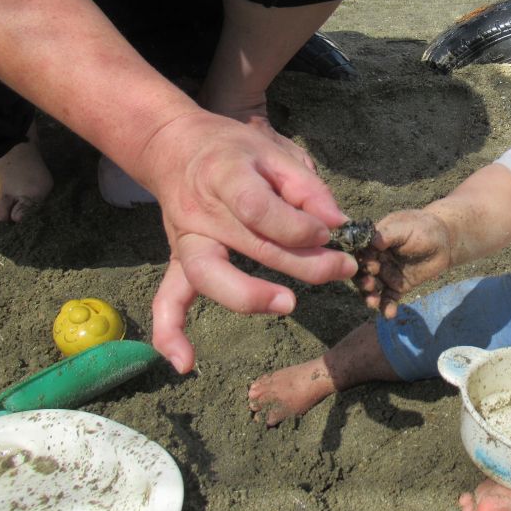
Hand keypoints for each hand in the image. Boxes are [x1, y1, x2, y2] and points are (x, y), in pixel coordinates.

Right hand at [136, 112, 355, 372]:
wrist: (174, 146)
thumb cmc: (235, 150)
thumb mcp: (275, 151)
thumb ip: (307, 187)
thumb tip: (337, 222)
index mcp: (225, 176)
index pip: (258, 208)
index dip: (298, 225)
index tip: (330, 231)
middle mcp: (200, 212)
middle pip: (249, 246)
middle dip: (304, 263)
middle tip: (343, 268)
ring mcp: (185, 239)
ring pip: (208, 275)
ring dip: (248, 296)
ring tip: (288, 305)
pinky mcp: (178, 260)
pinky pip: (168, 299)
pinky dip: (171, 333)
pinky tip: (186, 364)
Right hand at [353, 210, 452, 317]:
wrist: (444, 242)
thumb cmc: (423, 228)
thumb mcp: (405, 227)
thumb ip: (388, 234)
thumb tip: (373, 241)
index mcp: (373, 242)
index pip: (359, 252)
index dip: (360, 260)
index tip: (368, 264)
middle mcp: (376, 259)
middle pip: (362, 273)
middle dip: (362, 280)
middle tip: (369, 284)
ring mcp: (386, 274)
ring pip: (372, 288)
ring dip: (369, 296)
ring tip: (373, 302)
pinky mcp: (397, 287)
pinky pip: (389, 299)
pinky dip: (387, 308)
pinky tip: (389, 314)